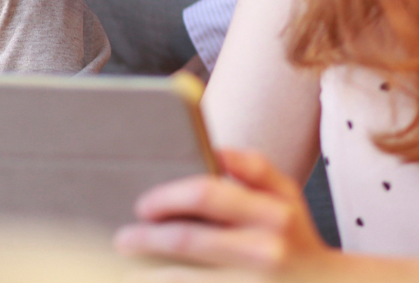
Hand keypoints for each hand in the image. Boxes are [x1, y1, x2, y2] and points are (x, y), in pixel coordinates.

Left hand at [114, 148, 337, 273]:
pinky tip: (152, 280)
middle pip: (187, 240)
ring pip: (183, 278)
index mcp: (271, 213)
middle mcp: (265, 250)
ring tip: (129, 268)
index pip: (206, 194)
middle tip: (123, 239)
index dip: (166, 198)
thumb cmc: (296, 239)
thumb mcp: (286, 195)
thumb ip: (253, 167)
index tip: (142, 206)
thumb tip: (215, 148)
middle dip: (146, 239)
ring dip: (150, 273)